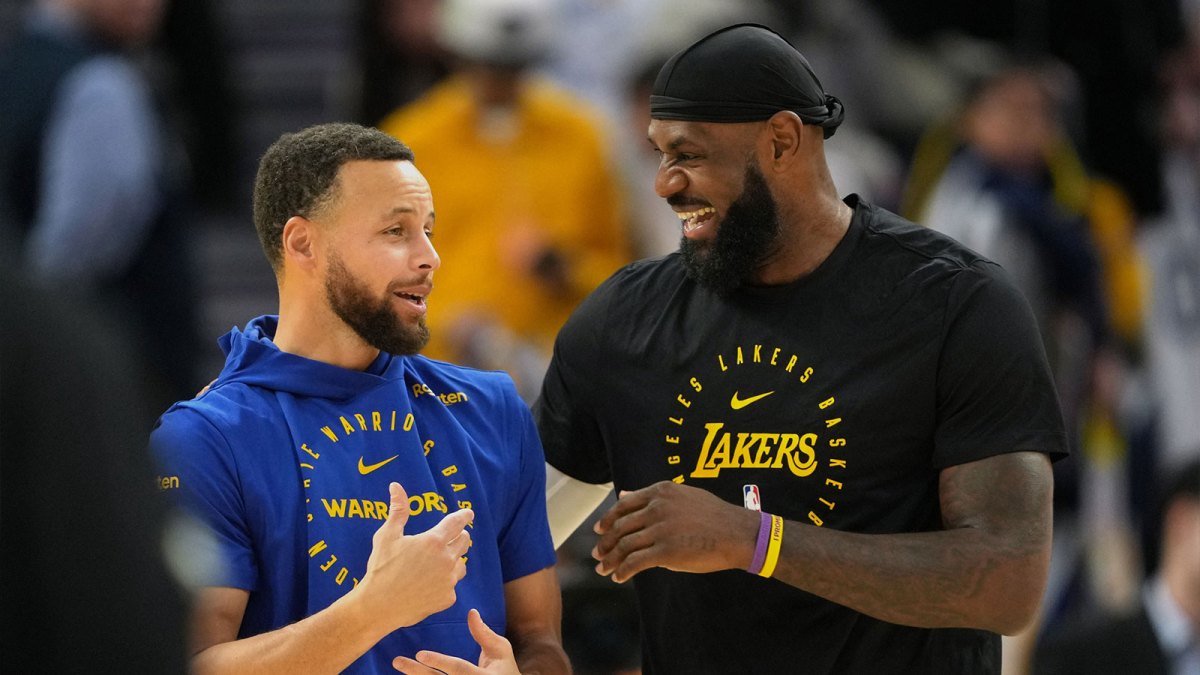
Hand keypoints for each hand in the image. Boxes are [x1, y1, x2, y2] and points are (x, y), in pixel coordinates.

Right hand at [355, 482, 473, 629]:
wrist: (378, 606)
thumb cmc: (381, 568)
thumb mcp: (387, 536)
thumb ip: (398, 510)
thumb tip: (396, 486)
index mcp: (434, 541)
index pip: (456, 522)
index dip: (464, 516)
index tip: (469, 514)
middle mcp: (446, 559)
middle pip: (464, 541)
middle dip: (459, 537)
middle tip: (449, 539)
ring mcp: (449, 580)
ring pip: (461, 565)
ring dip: (453, 561)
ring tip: (438, 563)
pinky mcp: (447, 598)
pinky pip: (452, 586)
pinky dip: (444, 583)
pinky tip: (430, 584)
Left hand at [392, 608, 519, 673]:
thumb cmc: (505, 669)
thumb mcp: (500, 650)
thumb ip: (484, 634)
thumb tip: (471, 612)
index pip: (459, 669)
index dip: (440, 662)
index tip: (420, 654)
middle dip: (417, 672)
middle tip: (398, 661)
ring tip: (399, 664)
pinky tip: (410, 673)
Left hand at [591, 481, 758, 582]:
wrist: (738, 533)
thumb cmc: (713, 515)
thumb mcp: (682, 495)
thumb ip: (652, 496)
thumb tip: (623, 494)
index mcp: (661, 492)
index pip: (623, 505)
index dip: (608, 519)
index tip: (599, 530)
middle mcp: (657, 508)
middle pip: (620, 526)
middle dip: (605, 542)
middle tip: (597, 553)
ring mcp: (661, 529)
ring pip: (624, 545)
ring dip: (610, 559)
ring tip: (603, 568)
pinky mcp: (666, 552)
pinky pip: (635, 563)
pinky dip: (623, 571)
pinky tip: (619, 578)